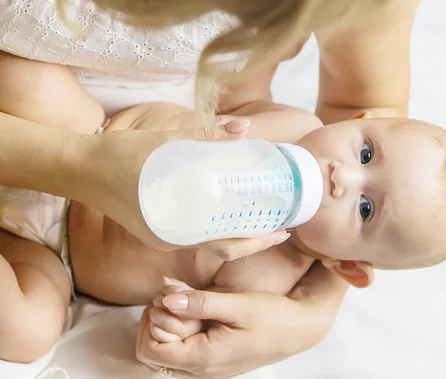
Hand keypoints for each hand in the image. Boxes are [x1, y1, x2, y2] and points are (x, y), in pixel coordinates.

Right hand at [80, 116, 288, 258]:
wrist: (79, 167)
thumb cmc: (121, 157)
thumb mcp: (165, 143)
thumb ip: (206, 134)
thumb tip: (244, 127)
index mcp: (176, 229)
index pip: (228, 246)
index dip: (259, 241)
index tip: (283, 230)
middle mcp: (172, 239)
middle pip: (223, 248)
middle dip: (255, 240)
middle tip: (281, 224)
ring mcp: (163, 236)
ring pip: (210, 242)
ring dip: (238, 233)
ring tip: (262, 217)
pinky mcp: (157, 228)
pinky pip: (195, 233)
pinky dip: (217, 225)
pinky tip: (229, 209)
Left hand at [136, 263, 348, 378]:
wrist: (301, 328)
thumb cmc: (273, 316)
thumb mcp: (238, 304)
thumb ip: (200, 302)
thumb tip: (165, 299)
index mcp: (204, 358)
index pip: (151, 350)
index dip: (150, 322)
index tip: (165, 298)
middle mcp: (203, 369)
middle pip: (155, 353)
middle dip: (156, 322)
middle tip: (171, 297)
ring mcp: (210, 366)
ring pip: (170, 350)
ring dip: (169, 324)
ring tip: (183, 298)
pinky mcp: (216, 358)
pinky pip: (186, 348)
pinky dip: (183, 327)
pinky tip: (194, 306)